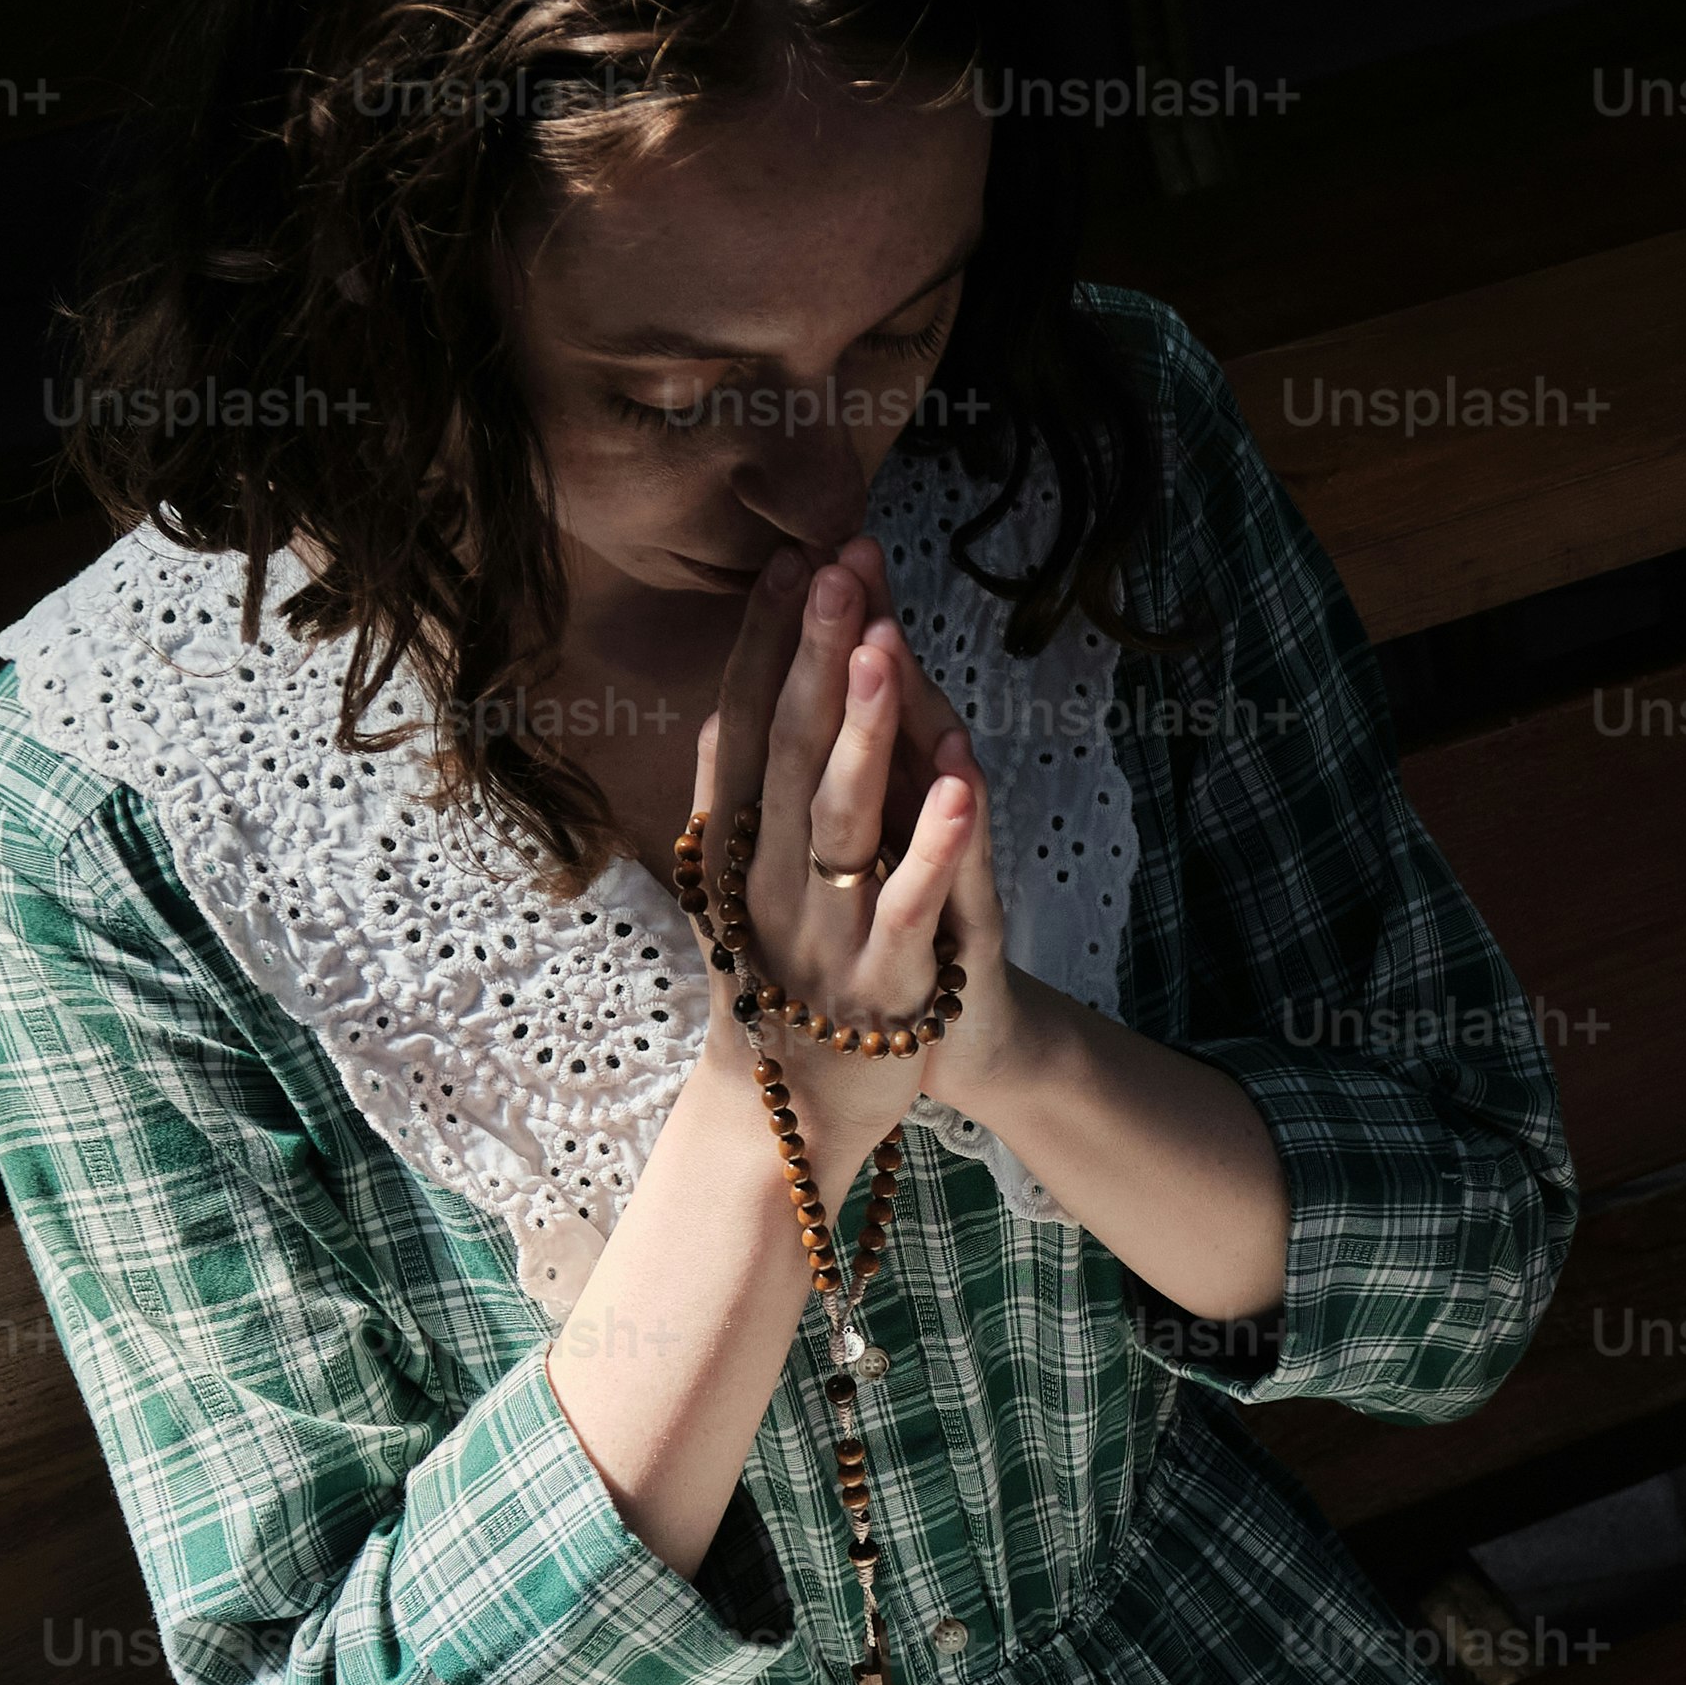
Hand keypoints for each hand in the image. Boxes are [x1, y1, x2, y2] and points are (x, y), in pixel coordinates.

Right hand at [688, 533, 1031, 1158]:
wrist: (783, 1125)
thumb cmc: (774, 986)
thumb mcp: (734, 890)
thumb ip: (728, 802)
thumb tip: (722, 708)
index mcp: (736, 851)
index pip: (747, 725)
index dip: (770, 643)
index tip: (793, 559)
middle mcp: (768, 882)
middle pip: (792, 754)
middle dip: (816, 657)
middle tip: (839, 567)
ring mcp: (824, 934)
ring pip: (841, 821)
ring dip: (865, 731)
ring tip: (886, 646)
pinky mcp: (881, 987)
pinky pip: (910, 908)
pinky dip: (934, 847)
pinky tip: (964, 783)